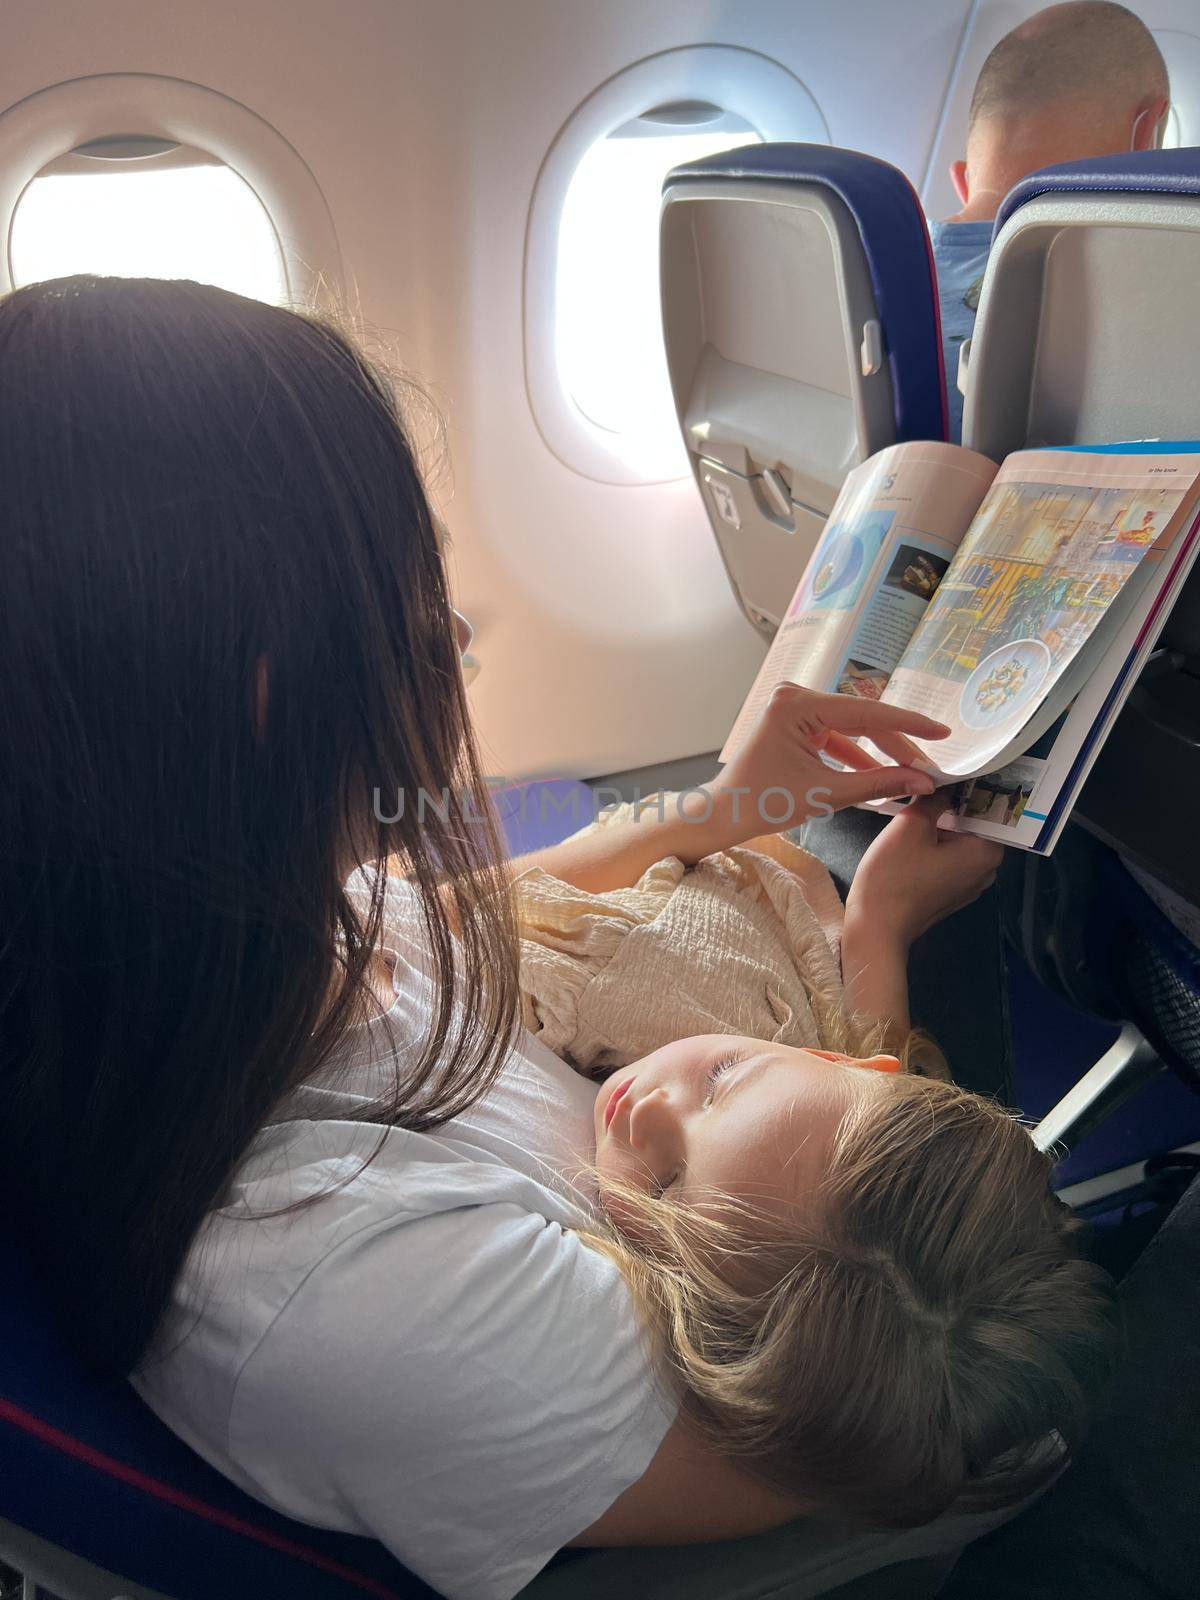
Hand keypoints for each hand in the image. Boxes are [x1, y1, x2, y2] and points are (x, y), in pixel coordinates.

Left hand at [703, 683, 949, 848]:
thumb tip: (923, 781)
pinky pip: (837, 736)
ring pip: (853, 728)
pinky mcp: (796, 723)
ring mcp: (794, 708)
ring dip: (880, 752)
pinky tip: (883, 775)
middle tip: (929, 766)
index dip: (909, 725)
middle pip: (862, 719)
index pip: (867, 712)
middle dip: (896, 745)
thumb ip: (879, 784)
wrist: (724, 813)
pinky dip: (858, 756)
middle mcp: (795, 696)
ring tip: (913, 773)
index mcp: (797, 705)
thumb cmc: (764, 802)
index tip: (942, 732)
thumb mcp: (827, 794)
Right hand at [845, 794, 1002, 949]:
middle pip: (976, 825)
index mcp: (987, 852)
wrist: (876, 927)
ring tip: (920, 809)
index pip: (991, 808)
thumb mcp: (911, 824)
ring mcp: (969, 885)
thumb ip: (935, 798)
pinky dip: (937, 846)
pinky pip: (950, 860)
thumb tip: (947, 782)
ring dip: (943, 826)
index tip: (957, 771)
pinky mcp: (951, 894)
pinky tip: (915, 839)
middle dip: (955, 806)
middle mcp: (987, 870)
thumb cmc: (895, 876)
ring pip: (961, 842)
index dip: (974, 787)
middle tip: (932, 786)